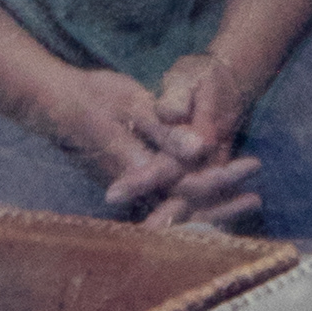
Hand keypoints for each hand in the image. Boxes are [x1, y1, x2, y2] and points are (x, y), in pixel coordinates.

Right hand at [51, 64, 254, 226]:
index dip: (222, 179)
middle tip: (257, 198)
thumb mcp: (132, 106)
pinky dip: (193, 201)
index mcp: (140, 171)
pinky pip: (168, 203)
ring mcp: (134, 192)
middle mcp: (138, 190)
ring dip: (212, 206)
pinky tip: (215, 198)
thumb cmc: (92, 100)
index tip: (252, 168)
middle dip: (223, 204)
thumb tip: (200, 149)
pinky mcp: (132, 186)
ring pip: (179, 210)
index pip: (189, 185)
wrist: (54, 106)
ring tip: (249, 199)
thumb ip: (165, 131)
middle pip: (187, 208)